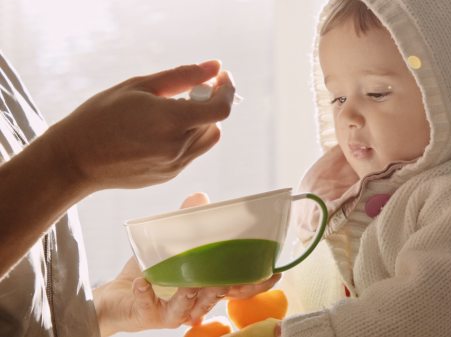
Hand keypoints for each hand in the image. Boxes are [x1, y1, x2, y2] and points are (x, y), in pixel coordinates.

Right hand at [45, 60, 234, 192]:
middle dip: (209, 102)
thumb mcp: (140, 86)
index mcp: (170, 121)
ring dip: (201, 122)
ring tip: (172, 112)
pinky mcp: (169, 175)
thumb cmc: (101, 116)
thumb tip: (215, 66)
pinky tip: (159, 131)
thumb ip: (182, 76)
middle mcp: (176, 147)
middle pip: (215, 122)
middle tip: (189, 91)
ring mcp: (174, 165)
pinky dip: (187, 137)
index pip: (221, 109)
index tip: (221, 78)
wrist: (74, 159)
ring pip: (207, 139)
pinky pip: (192, 153)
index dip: (227, 91)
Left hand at [94, 193, 280, 336]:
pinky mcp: (148, 315)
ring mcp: (173, 312)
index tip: (274, 272)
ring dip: (191, 295)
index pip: (239, 287)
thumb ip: (188, 221)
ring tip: (190, 283)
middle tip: (229, 278)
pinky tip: (142, 282)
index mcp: (208, 287)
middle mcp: (196, 303)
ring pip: (188, 308)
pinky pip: (149, 305)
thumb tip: (201, 196)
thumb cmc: (151, 272)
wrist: (116, 298)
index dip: (258, 283)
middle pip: (218, 299)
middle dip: (226, 289)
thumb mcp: (170, 243)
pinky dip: (146, 293)